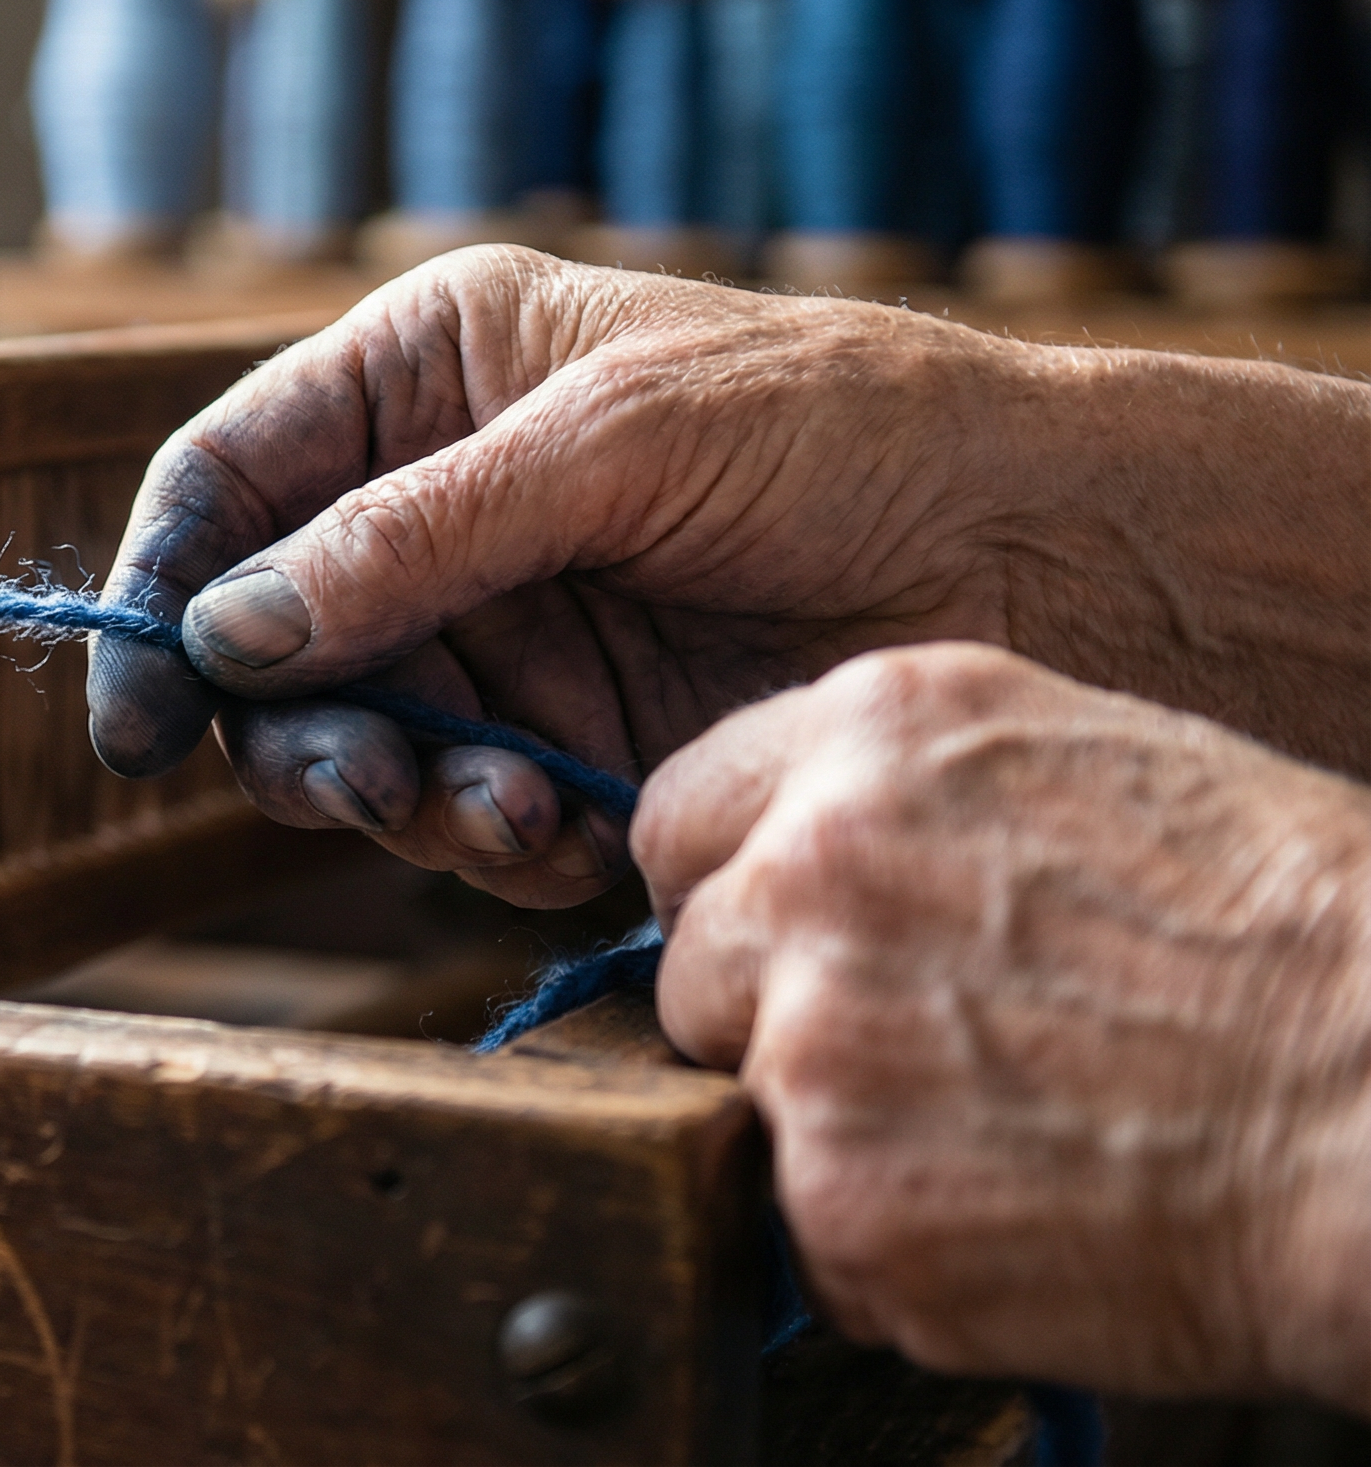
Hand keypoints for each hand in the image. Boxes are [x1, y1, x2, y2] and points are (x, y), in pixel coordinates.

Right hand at [89, 247, 1370, 907]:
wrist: (1043, 555)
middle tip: (360, 786)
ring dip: (400, 796)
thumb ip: (411, 538)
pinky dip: (488, 841)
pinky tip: (570, 834)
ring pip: (354, 741)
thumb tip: (225, 638)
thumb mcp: (615, 444)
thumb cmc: (842, 431)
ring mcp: (501, 629)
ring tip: (501, 813)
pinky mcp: (565, 738)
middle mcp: (439, 504)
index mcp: (430, 373)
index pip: (231, 478)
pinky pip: (457, 813)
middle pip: (267, 638)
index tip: (138, 718)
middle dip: (296, 726)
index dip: (163, 589)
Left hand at [640, 642, 1370, 1407]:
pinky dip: (889, 1247)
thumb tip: (807, 851)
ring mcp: (811, 1034)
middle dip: (767, 1020)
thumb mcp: (1093, 770)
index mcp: (875, 735)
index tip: (786, 945)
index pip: (680, 817)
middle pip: (692, 966)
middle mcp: (813, 865)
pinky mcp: (838, 1193)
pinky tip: (1015, 1214)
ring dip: (833, 1134)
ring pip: (739, 1101)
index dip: (731, 894)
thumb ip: (912, 801)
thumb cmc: (1301, 941)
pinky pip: (807, 1233)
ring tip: (997, 1136)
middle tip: (915, 1059)